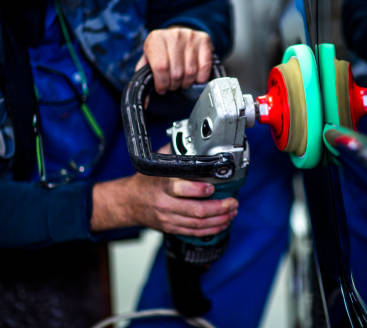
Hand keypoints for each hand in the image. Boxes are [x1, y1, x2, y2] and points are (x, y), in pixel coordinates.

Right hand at [91, 148, 237, 236]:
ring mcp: (168, 218)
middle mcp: (165, 203)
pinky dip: (211, 230)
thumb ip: (175, 152)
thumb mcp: (157, 163)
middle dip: (218, 208)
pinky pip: (194, 232)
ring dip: (219, 219)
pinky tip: (222, 223)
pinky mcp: (171, 228)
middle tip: (232, 202)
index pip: (180, 188)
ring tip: (232, 212)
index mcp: (163, 184)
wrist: (129, 202)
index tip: (213, 186)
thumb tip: (193, 139)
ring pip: (197, 224)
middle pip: (195, 210)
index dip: (199, 189)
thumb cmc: (146, 181)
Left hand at [136, 27, 213, 94]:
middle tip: (172, 85)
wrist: (177, 36)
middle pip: (177, 72)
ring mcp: (190, 37)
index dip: (162, 83)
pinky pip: (204, 68)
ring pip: (191, 72)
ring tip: (182, 81)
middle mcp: (174, 35)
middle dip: (174, 85)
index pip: (161, 67)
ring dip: (186, 83)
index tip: (162, 89)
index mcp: (156, 39)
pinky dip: (200, 78)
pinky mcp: (204, 41)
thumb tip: (144, 102)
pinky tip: (194, 77)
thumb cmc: (162, 52)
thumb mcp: (149, 60)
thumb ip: (144, 77)